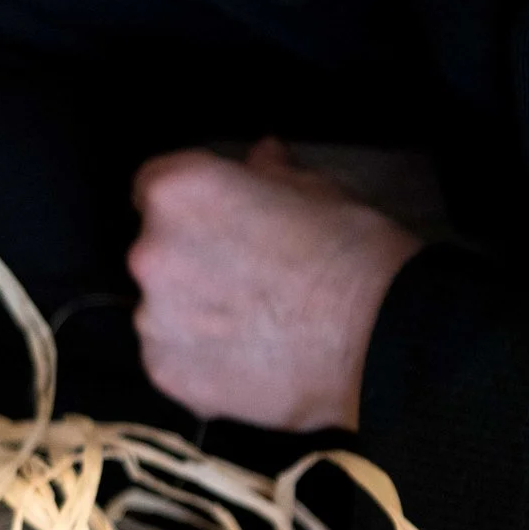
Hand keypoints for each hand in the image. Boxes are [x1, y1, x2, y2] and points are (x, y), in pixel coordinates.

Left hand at [128, 140, 422, 431]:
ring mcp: (152, 319)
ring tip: (254, 323)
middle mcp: (149, 253)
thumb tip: (260, 157)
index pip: (153, 185)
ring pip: (162, 307)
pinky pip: (173, 357)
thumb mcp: (315, 190)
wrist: (379, 339)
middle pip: (156, 250)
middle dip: (191, 258)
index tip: (214, 218)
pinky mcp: (165, 372)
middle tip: (245, 275)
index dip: (188, 201)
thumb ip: (267, 174)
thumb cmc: (351, 253)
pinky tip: (249, 357)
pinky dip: (201, 358)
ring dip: (194, 311)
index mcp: (178, 193)